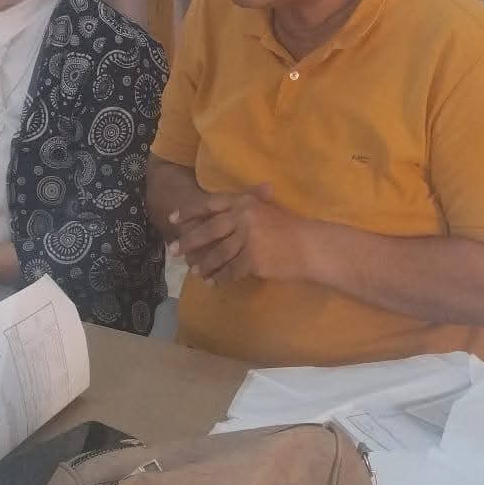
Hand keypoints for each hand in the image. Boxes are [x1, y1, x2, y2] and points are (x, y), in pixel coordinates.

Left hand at [171, 184, 312, 286]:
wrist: (310, 246)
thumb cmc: (289, 228)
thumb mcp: (266, 210)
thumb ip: (243, 210)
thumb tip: (215, 219)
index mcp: (245, 202)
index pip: (210, 204)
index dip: (190, 211)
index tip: (173, 219)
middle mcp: (244, 216)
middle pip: (209, 230)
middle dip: (189, 242)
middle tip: (173, 251)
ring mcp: (248, 237)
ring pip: (218, 253)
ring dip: (204, 264)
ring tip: (194, 271)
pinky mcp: (253, 258)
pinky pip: (231, 270)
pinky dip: (220, 278)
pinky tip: (213, 282)